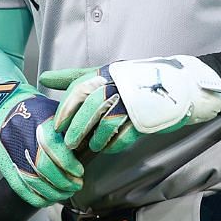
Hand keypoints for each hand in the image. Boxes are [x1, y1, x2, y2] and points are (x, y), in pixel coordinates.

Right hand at [0, 85, 83, 207]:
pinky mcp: (3, 163)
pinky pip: (20, 187)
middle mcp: (21, 137)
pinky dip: (37, 197)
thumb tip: (86, 147)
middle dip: (64, 181)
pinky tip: (49, 198)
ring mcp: (10, 151)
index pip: (53, 148)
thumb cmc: (34, 110)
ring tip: (65, 193)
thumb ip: (69, 130)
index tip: (79, 172)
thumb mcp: (54, 112)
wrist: (4, 107)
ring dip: (53, 192)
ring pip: (33, 181)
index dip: (69, 164)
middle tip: (76, 185)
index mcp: (37, 121)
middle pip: (43, 168)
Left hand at [41, 55, 220, 137]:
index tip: (57, 125)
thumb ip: (74, 78)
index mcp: (107, 73)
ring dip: (94, 138)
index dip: (66, 109)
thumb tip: (43, 78)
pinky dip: (112, 144)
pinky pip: (123, 135)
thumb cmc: (133, 82)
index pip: (79, 88)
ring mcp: (133, 102)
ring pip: (106, 123)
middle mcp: (119, 85)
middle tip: (68, 142)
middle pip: (90, 108)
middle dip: (76, 128)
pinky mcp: (146, 118)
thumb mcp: (103, 74)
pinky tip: (107, 147)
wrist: (177, 87)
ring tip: (89, 146)